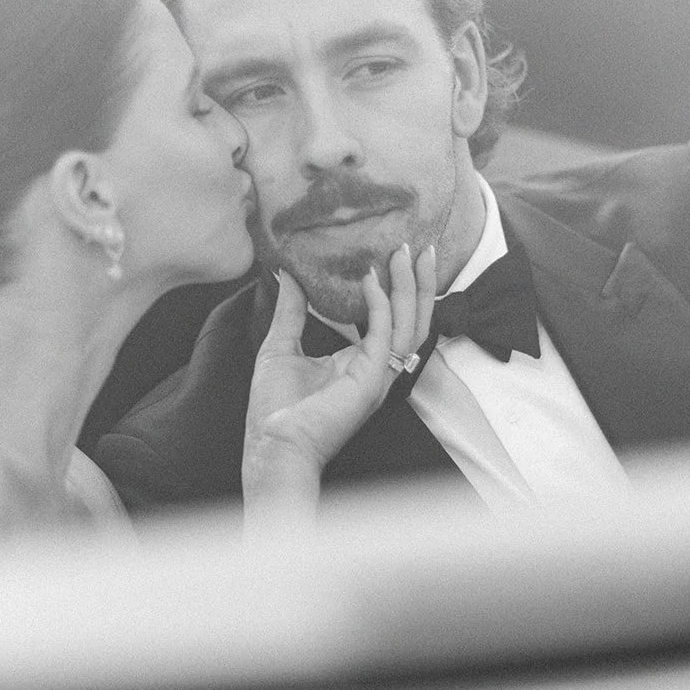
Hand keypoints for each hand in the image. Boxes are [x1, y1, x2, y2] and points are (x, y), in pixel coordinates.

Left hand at [242, 243, 435, 509]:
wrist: (272, 444)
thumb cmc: (276, 408)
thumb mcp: (280, 346)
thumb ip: (291, 311)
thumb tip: (287, 275)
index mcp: (361, 362)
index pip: (393, 320)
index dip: (399, 289)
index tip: (395, 255)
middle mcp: (378, 369)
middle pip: (412, 320)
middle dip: (418, 282)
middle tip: (416, 246)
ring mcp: (378, 376)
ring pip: (409, 326)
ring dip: (410, 288)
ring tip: (404, 254)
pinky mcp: (371, 381)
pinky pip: (384, 336)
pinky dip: (380, 305)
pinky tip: (369, 279)